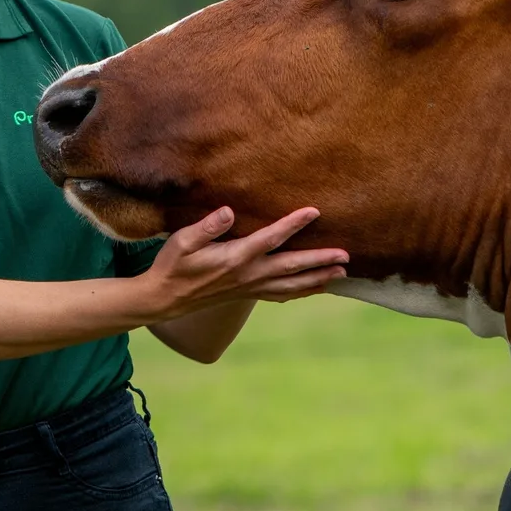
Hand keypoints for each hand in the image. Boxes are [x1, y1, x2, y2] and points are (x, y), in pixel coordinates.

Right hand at [142, 206, 346, 320]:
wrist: (164, 298)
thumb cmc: (172, 265)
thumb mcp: (182, 241)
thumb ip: (207, 226)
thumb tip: (229, 211)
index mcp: (235, 258)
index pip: (271, 239)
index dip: (293, 224)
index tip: (314, 211)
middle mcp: (248, 275)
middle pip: (291, 267)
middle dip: (320, 260)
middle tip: (346, 255)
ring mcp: (249, 287)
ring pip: (291, 284)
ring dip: (318, 279)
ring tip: (342, 273)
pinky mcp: (247, 294)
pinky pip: (281, 294)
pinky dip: (301, 291)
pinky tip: (314, 288)